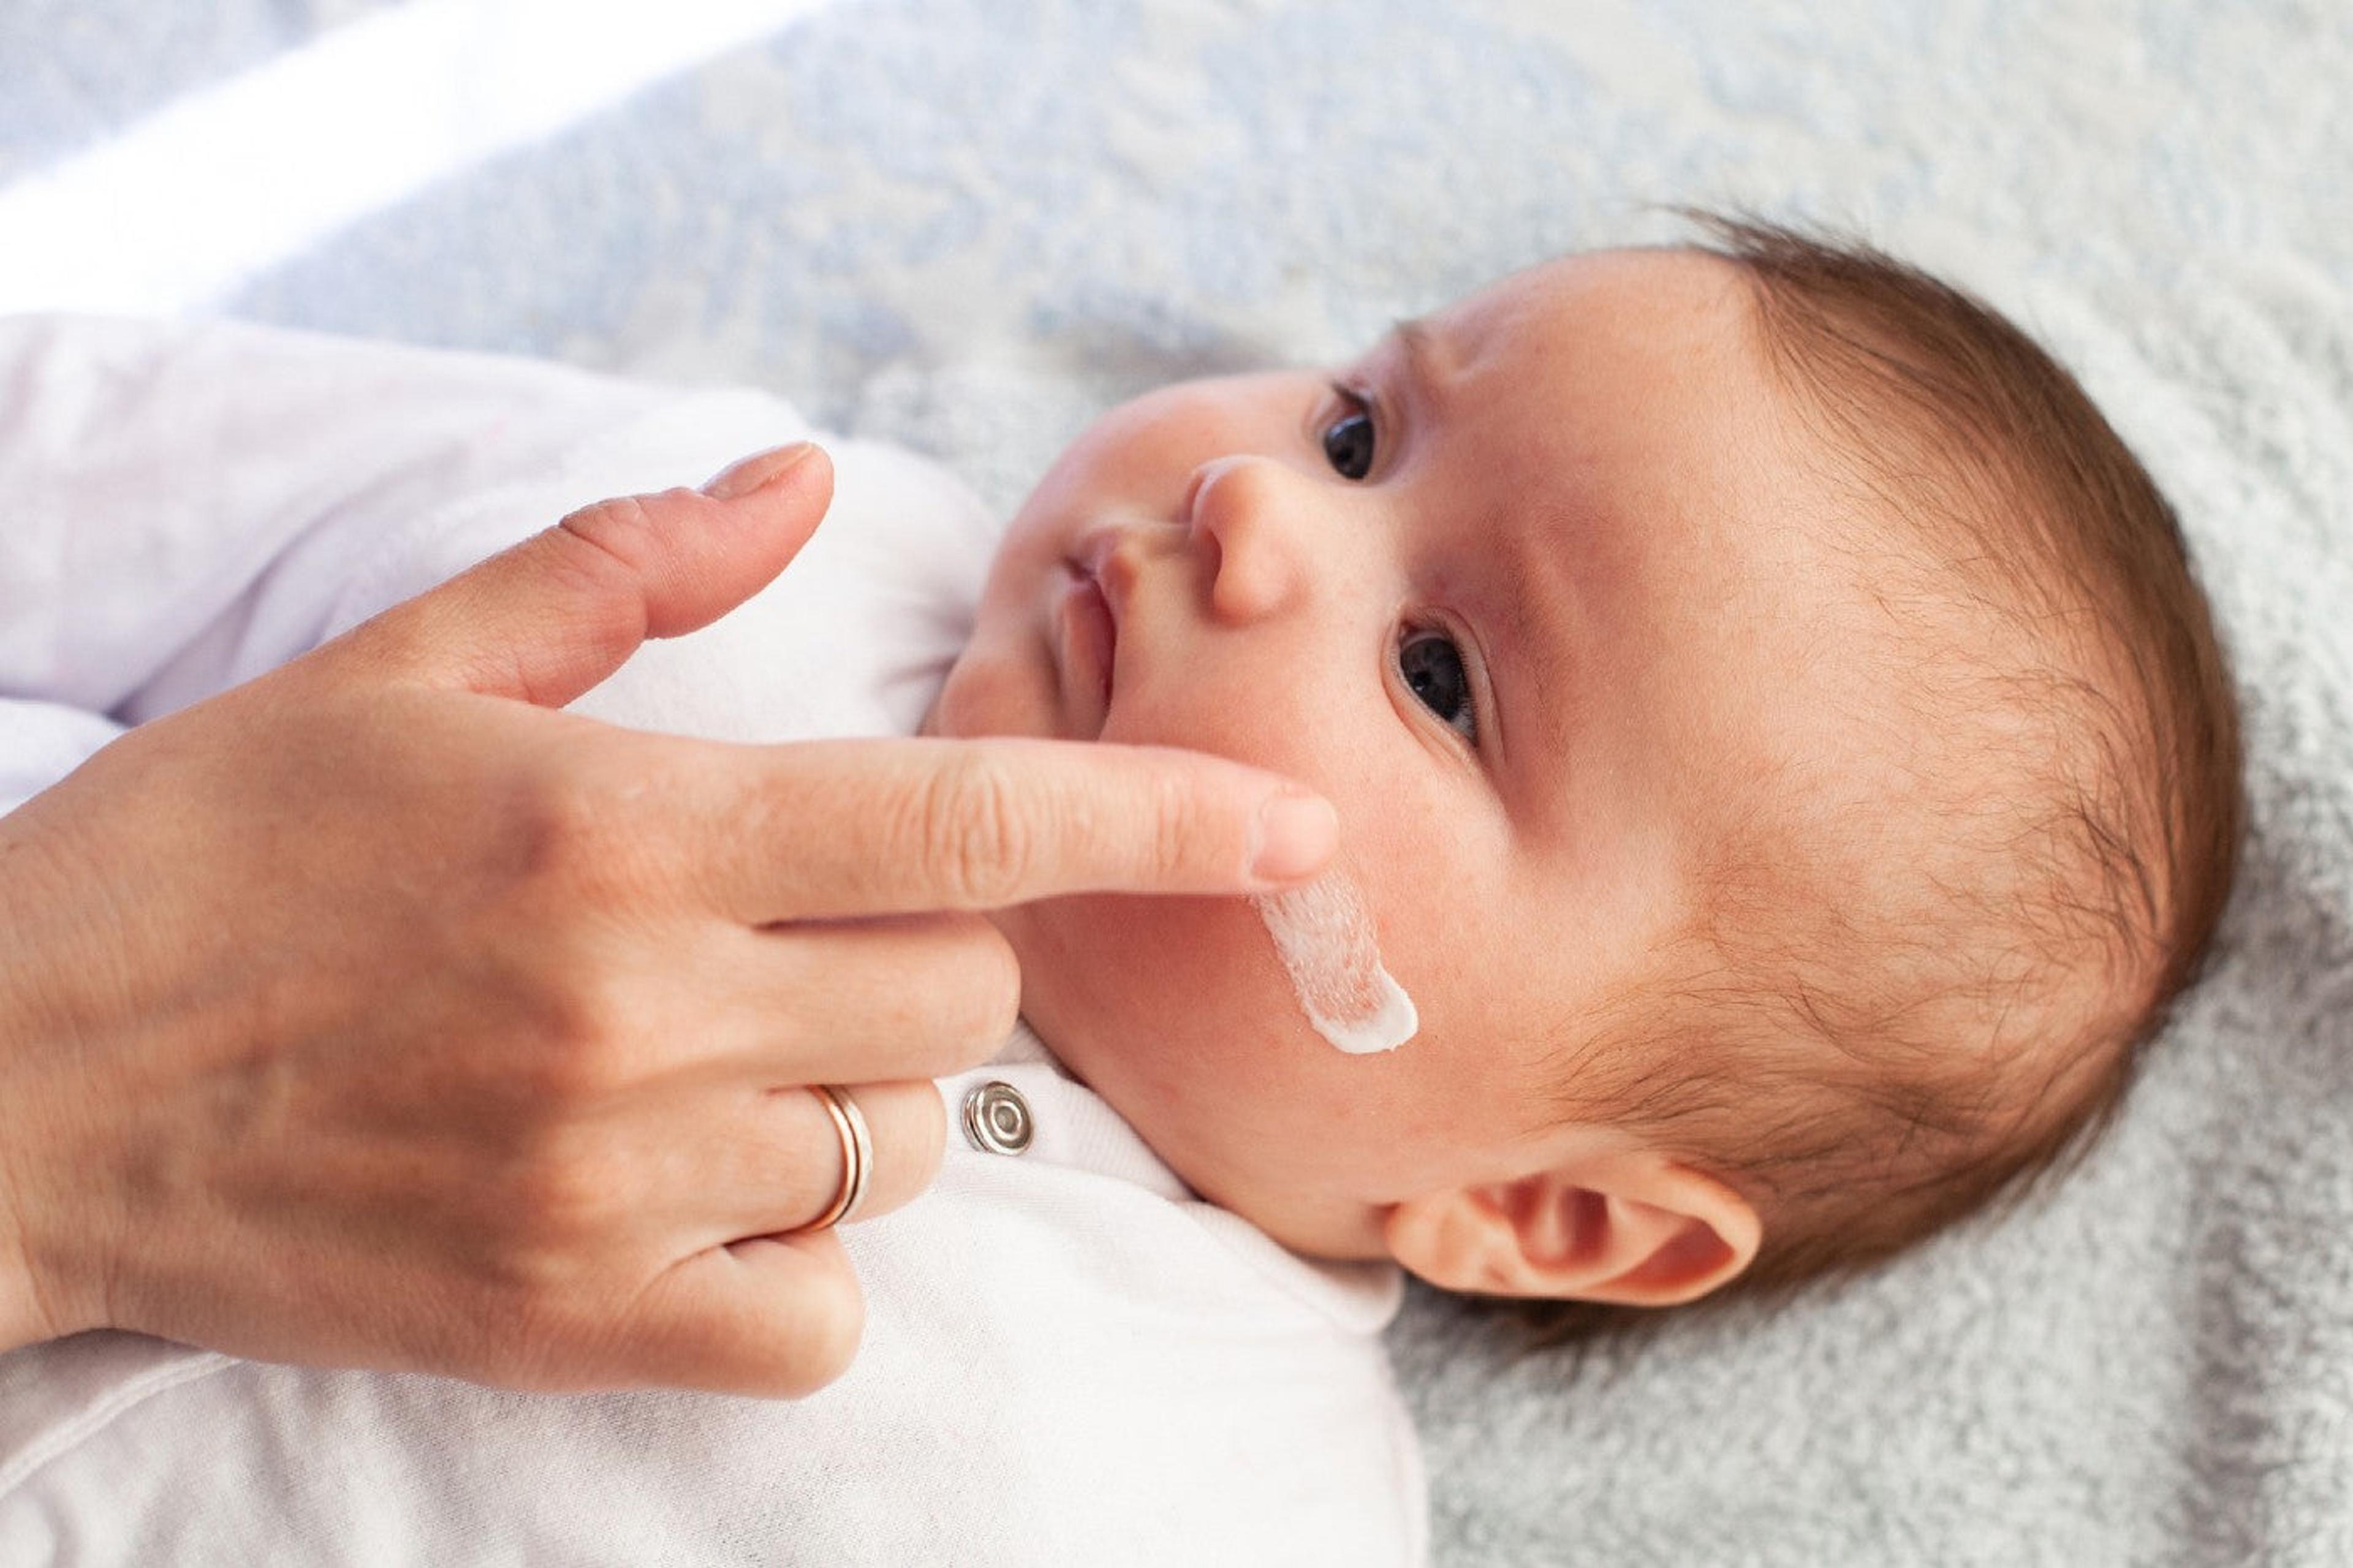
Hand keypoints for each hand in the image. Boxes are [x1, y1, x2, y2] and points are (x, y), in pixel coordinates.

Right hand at [0, 443, 1335, 1396]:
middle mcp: (646, 1007)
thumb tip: (800, 477)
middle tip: (785, 933)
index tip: (1301, 829)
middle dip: (923, 958)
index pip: (972, 825)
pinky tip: (683, 1191)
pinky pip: (812, 1306)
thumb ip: (624, 566)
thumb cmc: (204, 857)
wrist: (6, 1089)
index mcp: (626, 828)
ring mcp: (610, 1180)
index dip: (1166, 823)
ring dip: (843, 1098)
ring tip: (692, 1059)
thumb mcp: (396, 666)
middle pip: (961, 996)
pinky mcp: (564, 1317)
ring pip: (890, 1146)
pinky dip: (788, 1255)